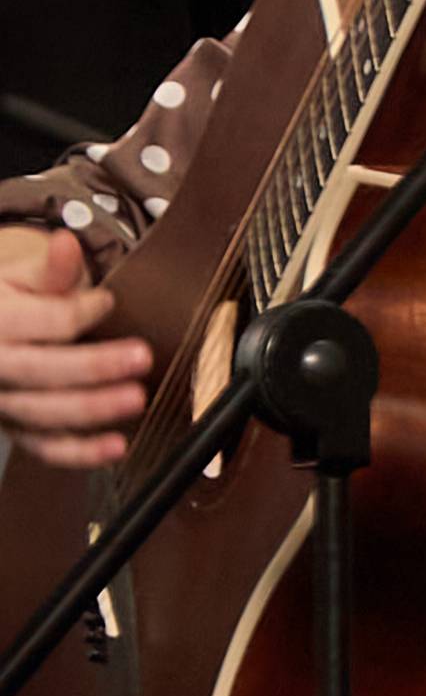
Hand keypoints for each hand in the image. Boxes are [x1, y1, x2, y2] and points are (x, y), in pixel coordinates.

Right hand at [0, 222, 147, 467]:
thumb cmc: (7, 301)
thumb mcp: (20, 277)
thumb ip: (51, 269)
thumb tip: (67, 242)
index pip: (43, 322)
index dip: (80, 311)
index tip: (107, 301)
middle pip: (43, 371)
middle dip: (94, 367)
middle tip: (142, 357)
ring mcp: (2, 403)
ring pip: (43, 414)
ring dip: (93, 411)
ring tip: (137, 400)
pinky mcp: (15, 429)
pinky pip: (44, 447)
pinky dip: (79, 453)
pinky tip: (116, 448)